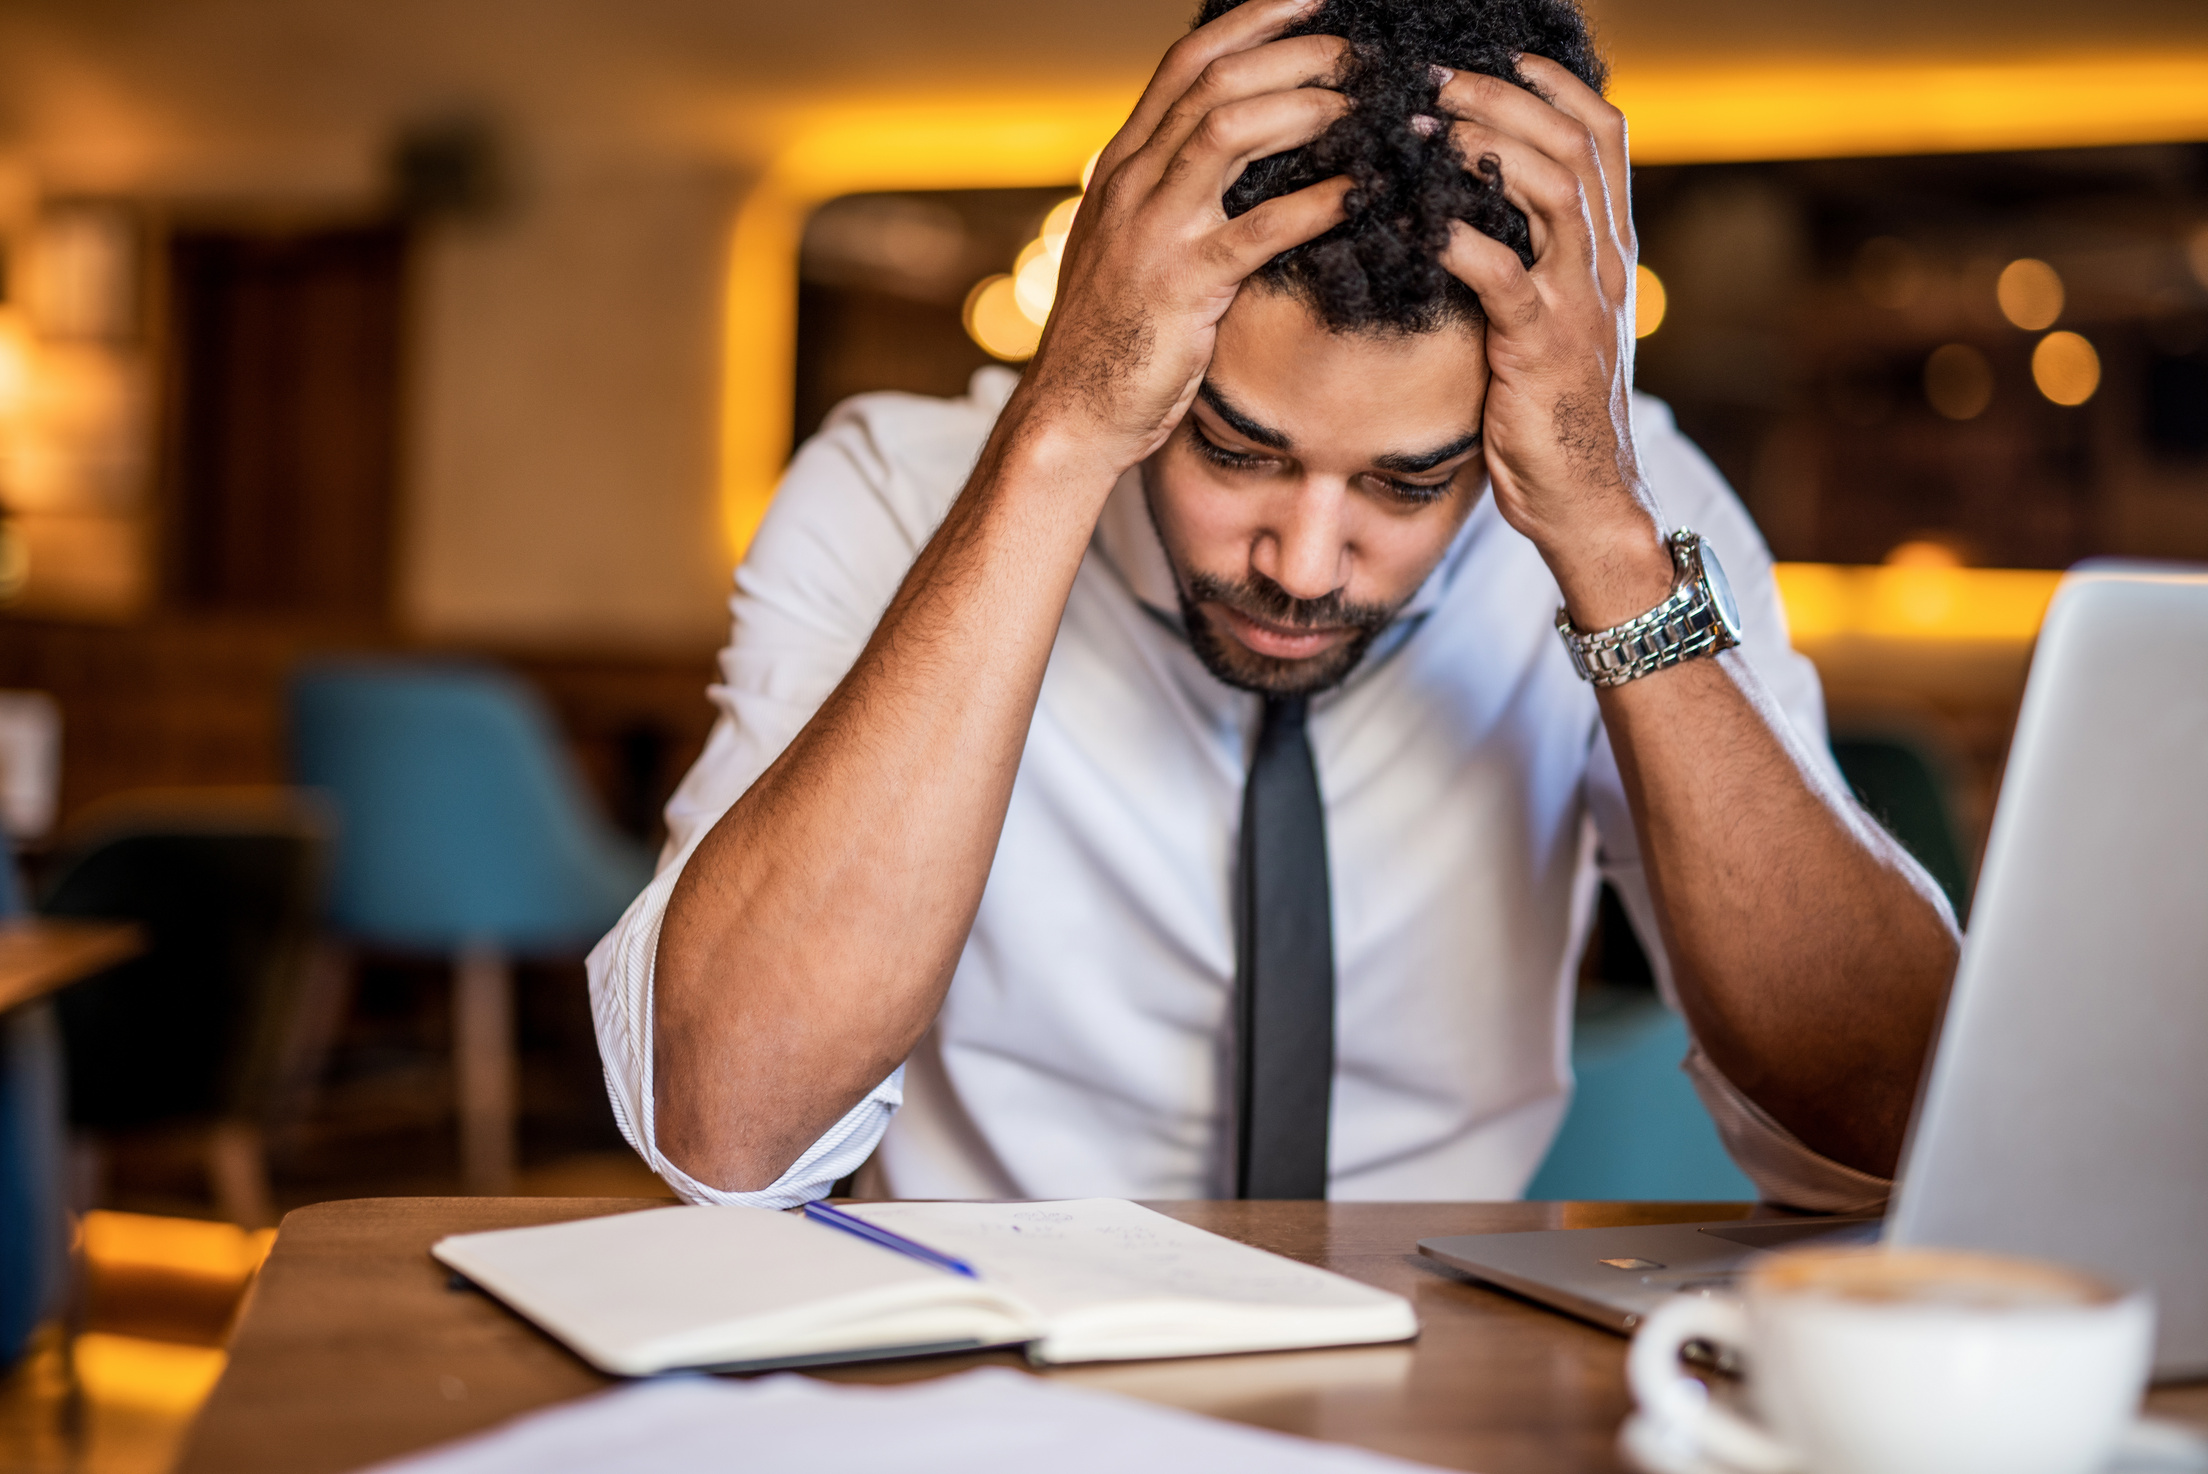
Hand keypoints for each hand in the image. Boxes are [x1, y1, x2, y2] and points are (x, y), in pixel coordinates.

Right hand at [1005, 0, 1352, 470]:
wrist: (1072, 411)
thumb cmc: (1114, 333)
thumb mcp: (1129, 242)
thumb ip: (1169, 191)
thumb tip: (1231, 150)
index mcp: (1123, 165)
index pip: (1187, 62)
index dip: (1252, 19)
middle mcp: (1132, 182)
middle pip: (1216, 80)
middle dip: (1294, 52)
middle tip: (1359, 51)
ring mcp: (1153, 230)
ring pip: (1230, 130)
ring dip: (1308, 108)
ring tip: (1365, 109)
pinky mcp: (1183, 286)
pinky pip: (1260, 229)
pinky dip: (1318, 204)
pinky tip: (1364, 195)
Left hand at [1434, 57, 1672, 626]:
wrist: (1588, 497)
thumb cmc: (1556, 408)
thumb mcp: (1557, 317)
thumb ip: (1539, 257)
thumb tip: (1482, 203)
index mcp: (1610, 246)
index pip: (1602, 132)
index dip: (1552, 82)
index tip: (1495, 53)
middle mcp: (1606, 261)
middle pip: (1570, 141)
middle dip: (1500, 96)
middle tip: (1431, 78)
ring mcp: (1580, 302)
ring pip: (1548, 189)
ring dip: (1480, 148)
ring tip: (1417, 128)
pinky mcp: (1541, 346)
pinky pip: (1504, 273)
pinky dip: (1460, 239)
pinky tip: (1417, 221)